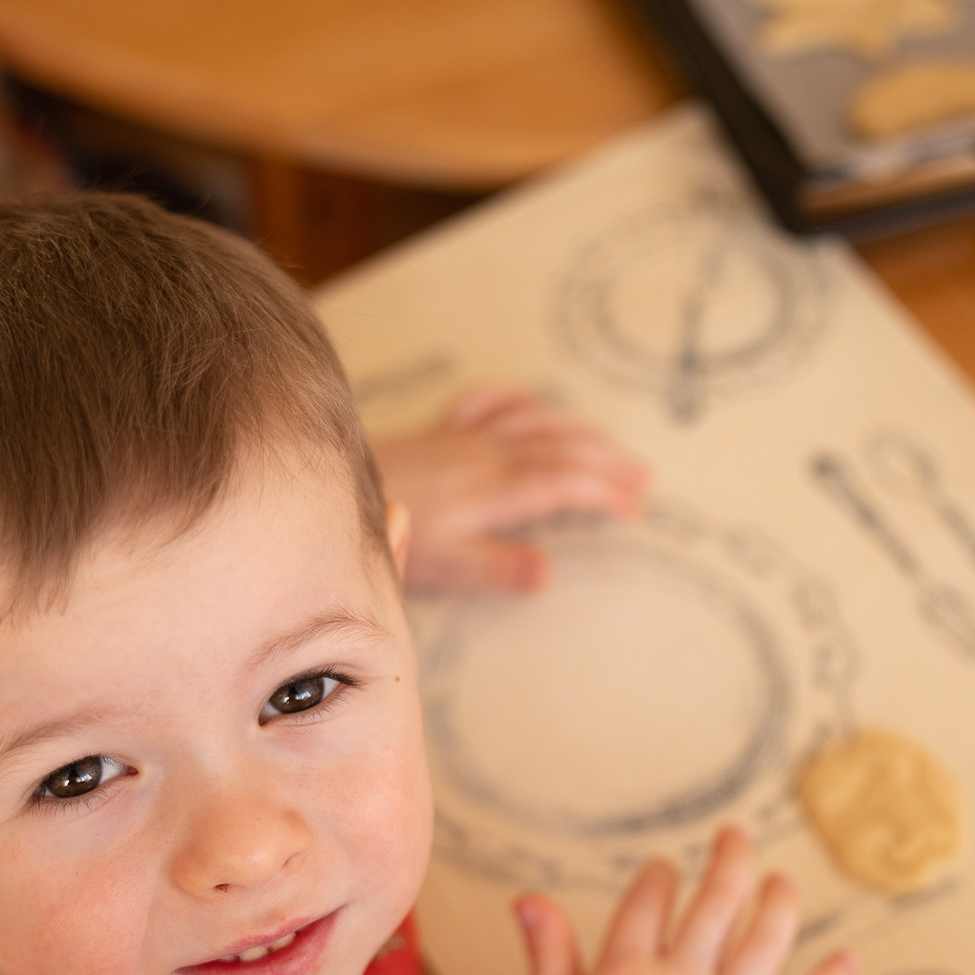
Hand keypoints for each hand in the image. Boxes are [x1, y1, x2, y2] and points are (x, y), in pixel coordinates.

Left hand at [372, 387, 646, 593]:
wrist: (330, 494)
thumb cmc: (391, 534)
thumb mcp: (444, 565)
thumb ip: (497, 566)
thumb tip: (548, 572)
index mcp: (494, 488)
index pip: (566, 482)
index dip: (606, 492)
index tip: (634, 509)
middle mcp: (485, 454)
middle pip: (562, 447)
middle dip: (608, 460)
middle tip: (643, 479)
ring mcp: (463, 437)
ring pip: (535, 422)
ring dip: (579, 432)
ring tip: (611, 448)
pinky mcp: (440, 431)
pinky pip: (491, 402)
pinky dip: (523, 402)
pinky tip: (536, 406)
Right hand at [517, 827, 857, 974]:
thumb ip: (548, 951)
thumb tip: (528, 899)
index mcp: (624, 973)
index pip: (651, 899)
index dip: (661, 875)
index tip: (667, 869)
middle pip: (716, 901)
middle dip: (731, 858)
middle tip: (737, 837)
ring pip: (764, 943)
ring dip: (780, 902)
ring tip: (783, 882)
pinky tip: (848, 959)